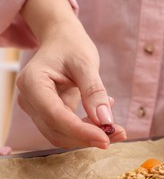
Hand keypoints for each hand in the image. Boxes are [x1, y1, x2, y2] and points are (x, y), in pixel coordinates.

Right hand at [17, 0, 125, 148]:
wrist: (62, 40)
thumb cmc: (71, 46)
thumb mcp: (86, 63)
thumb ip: (94, 91)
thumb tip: (105, 120)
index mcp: (33, 82)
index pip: (55, 116)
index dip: (80, 131)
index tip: (106, 138)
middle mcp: (30, 99)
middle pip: (56, 130)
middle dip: (87, 137)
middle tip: (120, 133)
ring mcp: (37, 108)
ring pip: (62, 134)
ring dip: (89, 137)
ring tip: (118, 129)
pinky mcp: (49, 113)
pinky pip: (68, 129)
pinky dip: (88, 129)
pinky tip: (105, 118)